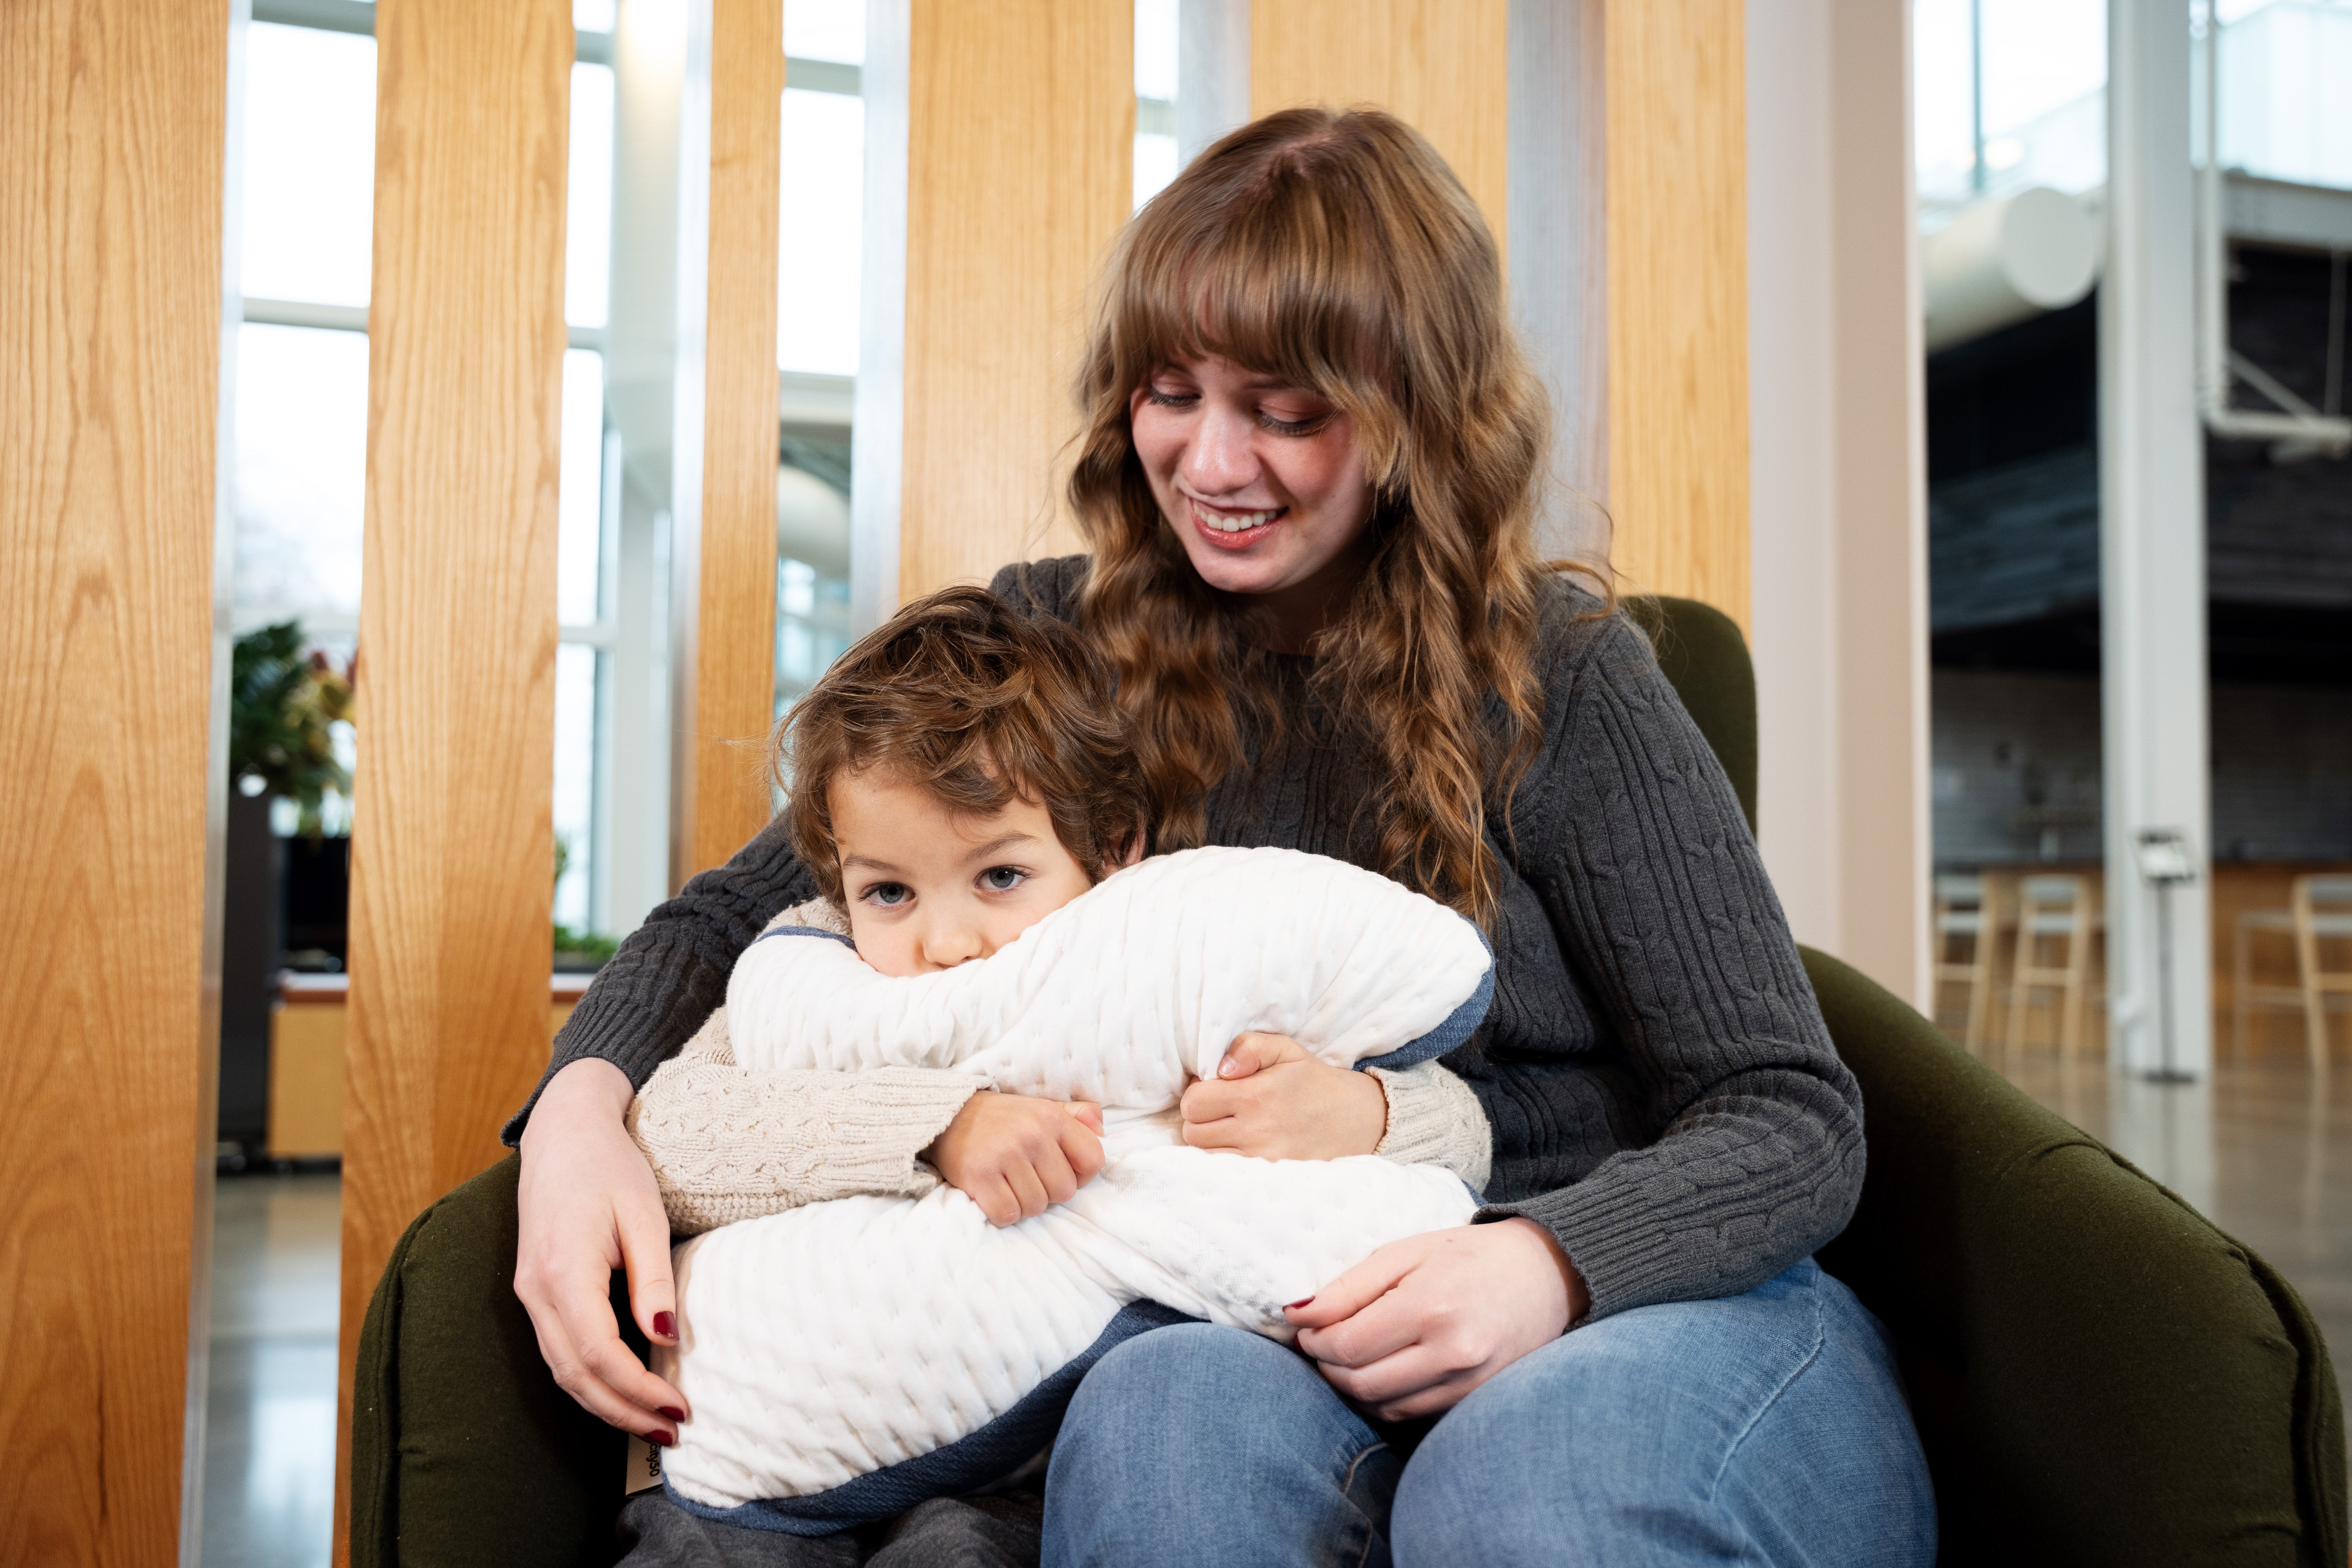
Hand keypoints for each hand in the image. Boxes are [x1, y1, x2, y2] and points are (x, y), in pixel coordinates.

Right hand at [515, 1058, 687, 1443]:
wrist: (563, 1133)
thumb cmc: (609, 1167)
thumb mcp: (644, 1214)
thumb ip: (653, 1279)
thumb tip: (668, 1340)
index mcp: (563, 1270)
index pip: (600, 1354)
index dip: (639, 1390)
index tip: (680, 1408)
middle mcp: (536, 1290)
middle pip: (576, 1375)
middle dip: (624, 1411)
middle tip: (673, 1431)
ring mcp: (528, 1292)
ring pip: (562, 1370)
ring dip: (606, 1403)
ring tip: (653, 1423)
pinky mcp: (533, 1291)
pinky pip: (558, 1350)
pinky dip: (589, 1379)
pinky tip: (623, 1389)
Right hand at [924, 1091, 1105, 1226]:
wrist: (948, 1116)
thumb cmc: (1002, 1119)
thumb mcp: (1042, 1108)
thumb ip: (1077, 1116)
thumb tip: (1102, 1130)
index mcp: (1053, 1117)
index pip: (1093, 1161)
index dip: (1081, 1175)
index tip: (1059, 1171)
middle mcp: (1032, 1135)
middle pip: (1064, 1192)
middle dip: (1048, 1192)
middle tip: (1027, 1178)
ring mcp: (1005, 1155)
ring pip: (1036, 1207)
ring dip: (1024, 1203)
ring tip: (1008, 1184)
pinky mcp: (979, 1176)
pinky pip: (1008, 1214)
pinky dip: (1002, 1213)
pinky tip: (993, 1194)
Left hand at [1179, 1033, 1386, 1159]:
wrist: (1356, 1119)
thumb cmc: (1314, 1082)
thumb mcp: (1286, 1050)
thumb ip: (1248, 1047)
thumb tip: (1219, 1069)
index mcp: (1256, 1096)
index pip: (1194, 1103)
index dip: (1198, 1092)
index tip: (1215, 1089)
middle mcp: (1256, 1132)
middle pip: (1193, 1132)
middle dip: (1201, 1118)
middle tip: (1222, 1109)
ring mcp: (1262, 1160)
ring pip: (1205, 1156)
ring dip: (1211, 1141)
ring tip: (1232, 1127)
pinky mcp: (1269, 1178)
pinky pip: (1226, 1174)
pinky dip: (1225, 1160)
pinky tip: (1241, 1146)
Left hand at [1286, 1219, 1588, 1419]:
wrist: (1548, 1274)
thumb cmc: (1470, 1256)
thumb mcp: (1405, 1253)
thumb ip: (1348, 1287)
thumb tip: (1295, 1315)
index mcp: (1430, 1306)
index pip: (1347, 1346)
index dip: (1314, 1342)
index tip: (1306, 1329)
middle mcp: (1452, 1352)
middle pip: (1360, 1383)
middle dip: (1327, 1366)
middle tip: (1320, 1343)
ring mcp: (1468, 1383)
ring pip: (1383, 1406)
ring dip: (1352, 1387)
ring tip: (1348, 1356)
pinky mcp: (1476, 1399)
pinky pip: (1412, 1413)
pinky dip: (1384, 1399)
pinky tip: (1380, 1371)